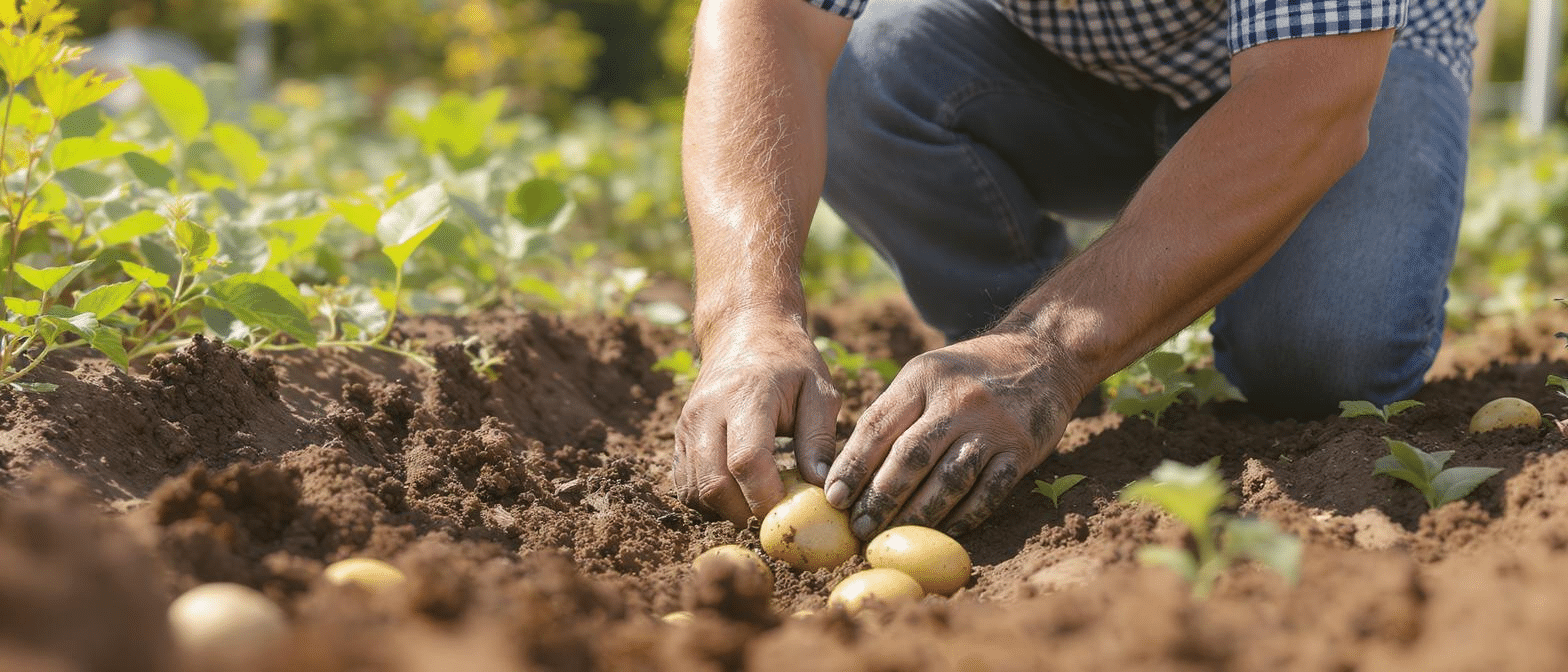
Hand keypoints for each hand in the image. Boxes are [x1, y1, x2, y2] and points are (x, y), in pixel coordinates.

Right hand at [673, 313, 841, 522]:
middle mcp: (708, 412)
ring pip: (695, 490)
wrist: (745, 329)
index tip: (791, 514)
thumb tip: (823, 489)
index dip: (766, 497)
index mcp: (746, 397)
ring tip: (758, 505)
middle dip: (746, 514)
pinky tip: (737, 495)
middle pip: (714, 484)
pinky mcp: (678, 436)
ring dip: (726, 512)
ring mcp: (687, 425)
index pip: (747, 461)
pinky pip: (684, 485)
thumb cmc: (790, 362)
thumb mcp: (819, 390)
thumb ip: (820, 438)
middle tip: (776, 522)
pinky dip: (708, 502)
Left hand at [821, 331, 1081, 538]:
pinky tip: (944, 530)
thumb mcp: (927, 373)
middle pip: (909, 457)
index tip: (833, 498)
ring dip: (917, 514)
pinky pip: (987, 492)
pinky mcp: (1021, 449)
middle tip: (859, 527)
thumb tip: (850, 467)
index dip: (852, 466)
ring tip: (893, 535)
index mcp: (923, 378)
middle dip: (880, 498)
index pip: (878, 426)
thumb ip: (894, 412)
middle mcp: (957, 400)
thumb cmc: (970, 372)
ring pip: (947, 480)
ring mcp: (991, 426)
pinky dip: (964, 516)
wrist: (1043, 354)